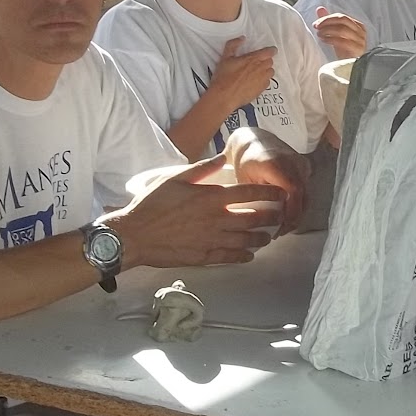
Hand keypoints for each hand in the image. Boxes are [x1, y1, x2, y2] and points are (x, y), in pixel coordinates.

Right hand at [108, 155, 282, 268]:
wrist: (135, 235)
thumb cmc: (152, 204)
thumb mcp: (175, 179)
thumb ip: (202, 169)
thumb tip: (222, 157)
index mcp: (211, 197)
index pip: (248, 193)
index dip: (268, 192)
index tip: (280, 194)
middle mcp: (216, 219)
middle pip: (253, 218)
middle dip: (271, 217)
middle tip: (280, 216)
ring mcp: (212, 239)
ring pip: (246, 240)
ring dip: (261, 238)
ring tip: (269, 236)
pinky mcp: (204, 257)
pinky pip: (230, 257)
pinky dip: (243, 256)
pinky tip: (250, 255)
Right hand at [206, 37, 276, 110]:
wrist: (224, 96)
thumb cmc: (224, 77)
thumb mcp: (225, 57)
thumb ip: (233, 45)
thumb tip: (241, 39)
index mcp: (253, 59)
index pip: (269, 52)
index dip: (271, 50)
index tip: (270, 50)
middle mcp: (260, 69)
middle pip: (270, 61)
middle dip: (266, 60)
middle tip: (257, 61)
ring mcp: (262, 80)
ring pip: (271, 72)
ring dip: (266, 70)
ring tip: (257, 71)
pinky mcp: (261, 90)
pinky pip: (267, 82)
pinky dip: (264, 80)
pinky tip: (255, 81)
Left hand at [224, 127, 309, 234]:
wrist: (254, 142)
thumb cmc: (246, 161)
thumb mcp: (245, 182)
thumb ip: (257, 200)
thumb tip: (263, 224)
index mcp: (275, 164)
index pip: (293, 191)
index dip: (291, 212)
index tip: (282, 227)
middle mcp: (293, 162)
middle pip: (302, 196)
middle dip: (293, 218)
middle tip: (280, 232)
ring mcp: (301, 164)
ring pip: (306, 195)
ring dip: (297, 212)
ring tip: (283, 226)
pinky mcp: (305, 167)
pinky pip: (306, 190)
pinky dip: (299, 203)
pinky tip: (287, 214)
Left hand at [312, 6, 367, 59]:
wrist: (352, 68)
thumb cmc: (346, 51)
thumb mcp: (337, 35)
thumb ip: (330, 22)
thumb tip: (320, 9)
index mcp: (358, 26)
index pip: (341, 17)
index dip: (327, 18)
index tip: (316, 23)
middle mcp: (361, 32)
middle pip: (343, 20)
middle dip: (327, 22)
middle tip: (316, 27)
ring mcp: (361, 41)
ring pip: (342, 30)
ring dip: (328, 31)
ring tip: (319, 34)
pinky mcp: (357, 50)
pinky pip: (343, 42)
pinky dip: (331, 39)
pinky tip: (324, 41)